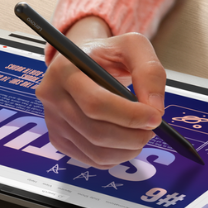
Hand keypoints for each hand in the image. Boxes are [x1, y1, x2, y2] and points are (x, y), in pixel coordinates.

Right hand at [35, 16, 165, 167]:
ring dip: (127, 150)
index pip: (95, 103)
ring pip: (95, 151)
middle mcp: (52, 97)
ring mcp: (53, 121)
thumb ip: (148, 71)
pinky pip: (92, 159)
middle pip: (95, 131)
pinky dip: (116, 156)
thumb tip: (155, 109)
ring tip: (141, 133)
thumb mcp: (131, 47)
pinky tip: (125, 141)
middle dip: (132, 136)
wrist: (84, 63)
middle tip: (152, 129)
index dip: (129, 115)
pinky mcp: (59, 140)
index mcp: (64, 70)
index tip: (155, 117)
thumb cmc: (107, 54)